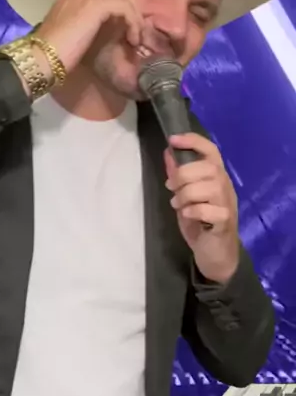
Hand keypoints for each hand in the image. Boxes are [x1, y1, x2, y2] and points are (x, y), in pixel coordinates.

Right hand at [34, 0, 147, 75]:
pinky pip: (123, 7)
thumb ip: (89, 26)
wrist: (41, 57)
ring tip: (136, 37)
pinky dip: (132, 23)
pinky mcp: (94, 6)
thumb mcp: (73, 35)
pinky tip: (132, 39)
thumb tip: (110, 29)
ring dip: (134, 16)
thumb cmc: (54, 54)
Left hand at [164, 133, 239, 283]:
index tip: (173, 140)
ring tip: (178, 204)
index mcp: (216, 178)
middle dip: (184, 175)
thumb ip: (179, 176)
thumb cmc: (200, 224)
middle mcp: (225, 187)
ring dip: (187, 194)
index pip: (211, 151)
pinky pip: (210, 209)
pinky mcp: (224, 222)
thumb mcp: (185, 197)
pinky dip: (194, 210)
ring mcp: (227, 204)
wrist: (216, 256)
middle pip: (208, 167)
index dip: (193, 141)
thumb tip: (168, 152)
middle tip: (171, 188)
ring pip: (210, 187)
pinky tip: (188, 216)